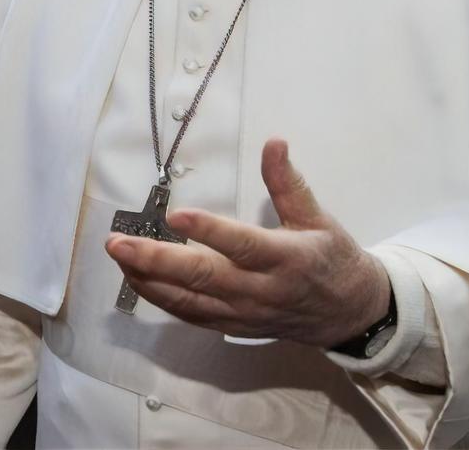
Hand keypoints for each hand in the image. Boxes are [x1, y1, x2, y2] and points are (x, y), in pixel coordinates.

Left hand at [105, 138, 389, 348]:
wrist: (350, 314)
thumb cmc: (332, 259)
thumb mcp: (317, 217)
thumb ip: (288, 182)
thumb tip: (273, 142)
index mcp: (285, 258)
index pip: (241, 245)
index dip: (209, 231)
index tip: (175, 215)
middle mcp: (260, 290)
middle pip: (203, 278)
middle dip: (156, 261)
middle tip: (119, 244)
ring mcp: (243, 312)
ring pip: (189, 301)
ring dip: (149, 280)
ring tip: (119, 257)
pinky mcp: (233, 326)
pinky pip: (191, 315)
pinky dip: (161, 298)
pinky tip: (138, 279)